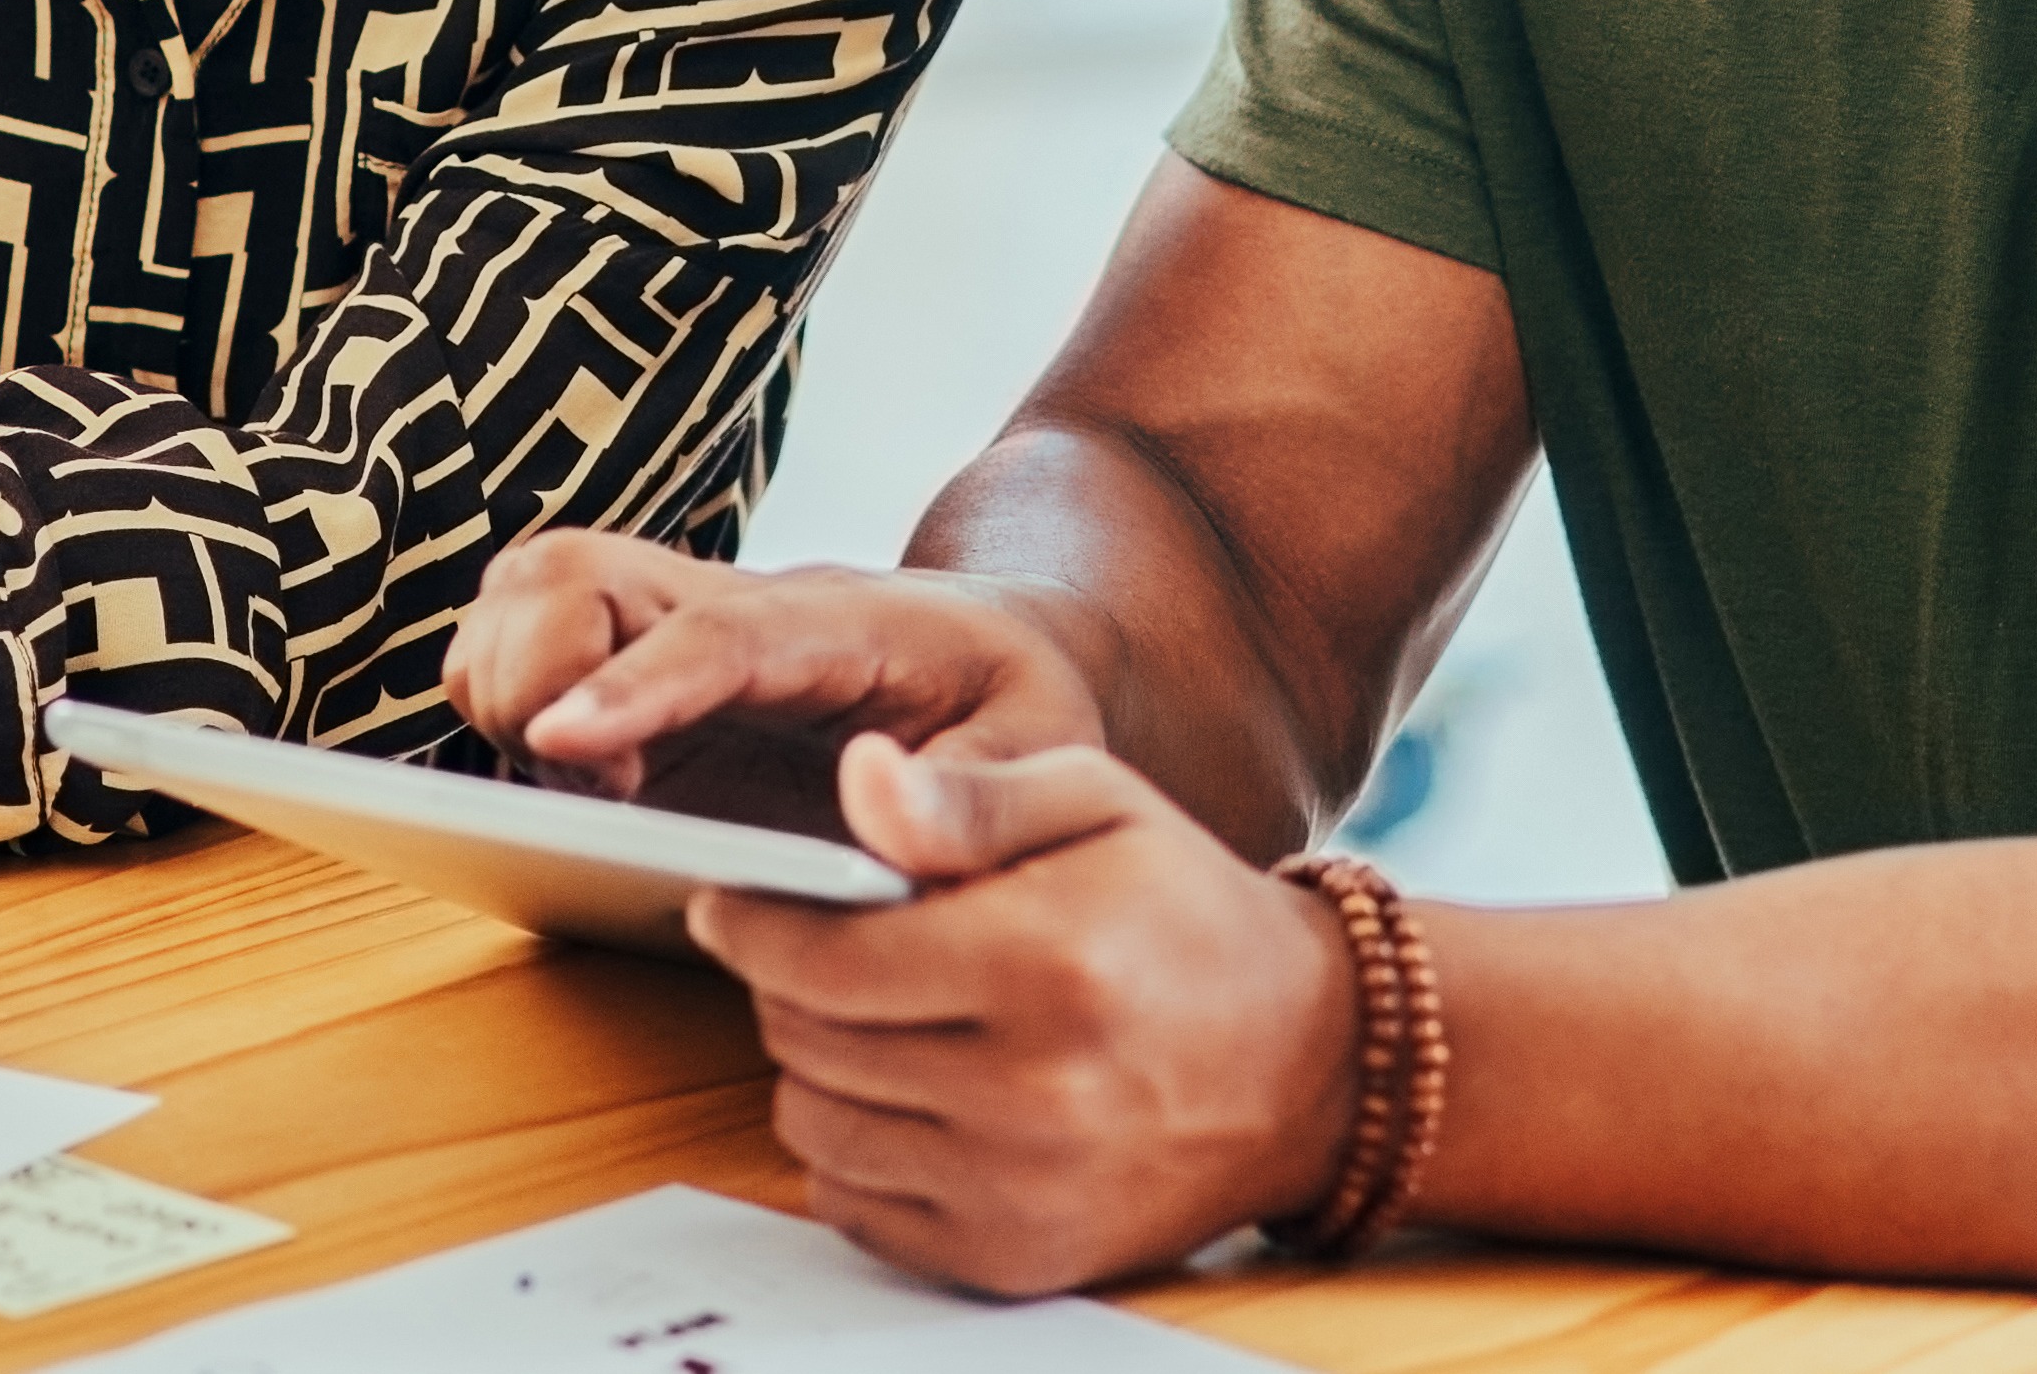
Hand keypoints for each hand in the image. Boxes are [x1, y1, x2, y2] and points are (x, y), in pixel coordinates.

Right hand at [445, 530, 1108, 806]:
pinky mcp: (637, 684)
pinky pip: (525, 651)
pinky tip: (573, 795)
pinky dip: (504, 707)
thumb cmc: (1019, 702)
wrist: (1005, 644)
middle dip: (532, 669)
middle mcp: (731, 611)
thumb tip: (878, 813)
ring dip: (503, 685)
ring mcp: (670, 640)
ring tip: (588, 798)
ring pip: (527, 595)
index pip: (713, 634)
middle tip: (601, 796)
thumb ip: (980, 797)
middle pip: (574, 573)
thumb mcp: (1049, 749)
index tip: (558, 742)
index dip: (630, 685)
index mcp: (836, 623)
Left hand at [694, 734, 1361, 1295]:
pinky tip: (917, 1097)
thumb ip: (966, 798)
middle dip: (790, 986)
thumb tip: (853, 779)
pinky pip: (854, 1206)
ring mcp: (1019, 1190)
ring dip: (822, 1067)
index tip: (729, 902)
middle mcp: (1030, 1093)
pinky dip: (860, 1151)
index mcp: (1045, 963)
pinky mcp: (1012, 1258)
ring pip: (815, 1125)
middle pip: (805, 1040)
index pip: (820, 958)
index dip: (751, 923)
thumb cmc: (1187, 916)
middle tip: (825, 950)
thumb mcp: (1097, 806)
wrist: (1308, 1068)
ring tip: (882, 1021)